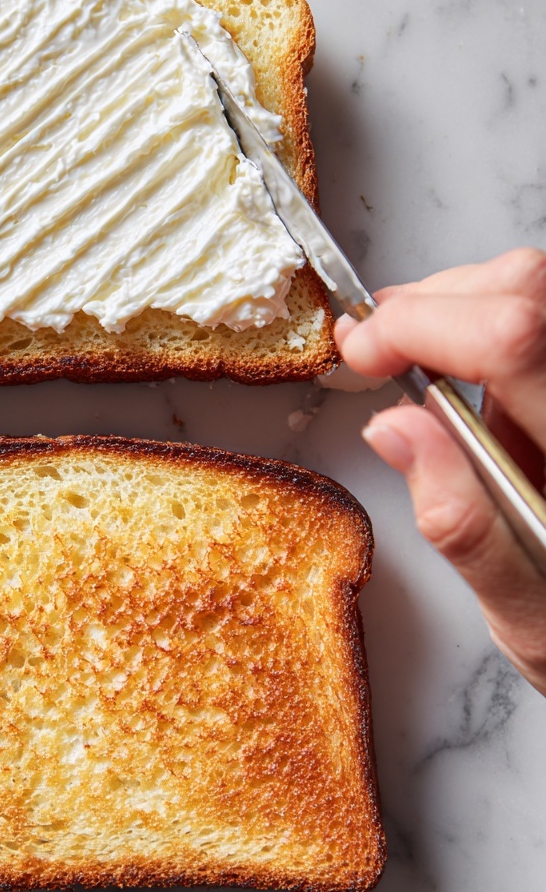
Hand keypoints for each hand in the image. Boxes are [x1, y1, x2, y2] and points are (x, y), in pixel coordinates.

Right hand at [335, 247, 545, 693]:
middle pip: (525, 290)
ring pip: (534, 283)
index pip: (512, 340)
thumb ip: (462, 523)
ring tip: (404, 347)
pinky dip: (477, 308)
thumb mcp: (521, 608)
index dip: (419, 325)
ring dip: (452, 300)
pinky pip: (535, 307)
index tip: (362, 352)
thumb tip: (394, 429)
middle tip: (372, 345)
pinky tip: (448, 347)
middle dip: (428, 304)